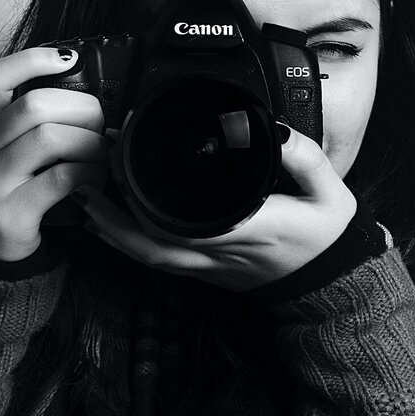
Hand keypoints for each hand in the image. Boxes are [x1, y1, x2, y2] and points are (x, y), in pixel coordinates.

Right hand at [0, 46, 108, 261]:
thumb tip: (94, 104)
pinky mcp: (10, 211)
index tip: (68, 58)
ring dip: (90, 144)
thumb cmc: (11, 191)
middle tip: (100, 126)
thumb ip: (36, 124)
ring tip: (101, 156)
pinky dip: (90, 174)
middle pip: (34, 105)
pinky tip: (95, 180)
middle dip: (81, 109)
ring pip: (50, 138)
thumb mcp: (9, 151)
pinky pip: (62, 178)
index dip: (31, 59)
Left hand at [73, 125, 357, 291]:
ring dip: (110, 228)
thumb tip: (274, 130)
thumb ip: (304, 157)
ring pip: (146, 255)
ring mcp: (209, 266)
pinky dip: (127, 243)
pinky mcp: (205, 272)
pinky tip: (107, 226)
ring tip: (84, 197)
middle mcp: (219, 252)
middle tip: (91, 168)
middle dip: (112, 206)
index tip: (124, 153)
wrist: (330, 285)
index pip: (178, 215)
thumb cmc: (327, 237)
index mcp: (246, 228)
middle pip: (148, 238)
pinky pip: (156, 261)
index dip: (141, 189)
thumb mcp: (329, 192)